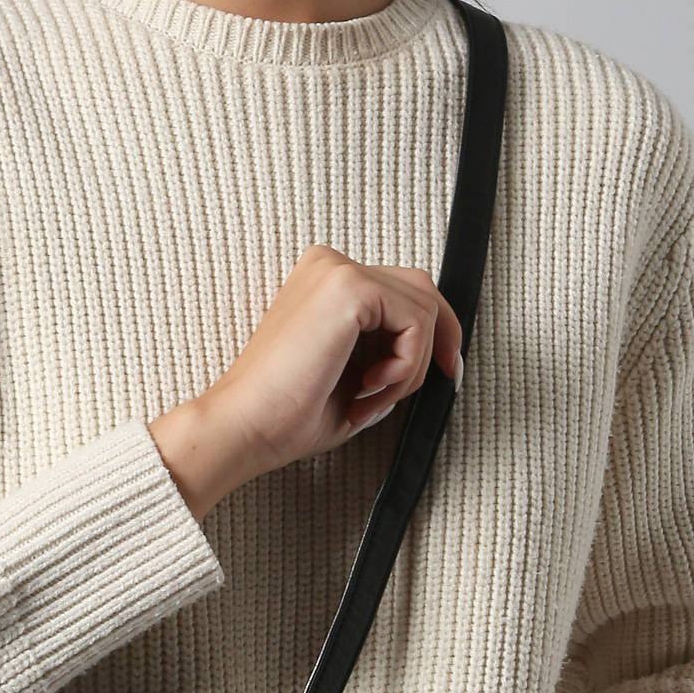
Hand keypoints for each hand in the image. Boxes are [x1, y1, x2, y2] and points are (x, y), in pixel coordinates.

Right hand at [149, 242, 462, 517]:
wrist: (245, 426)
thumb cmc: (286, 413)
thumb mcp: (354, 375)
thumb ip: (389, 352)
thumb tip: (440, 354)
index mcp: (324, 280)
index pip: (402, 289)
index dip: (435, 330)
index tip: (448, 370)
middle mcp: (330, 265)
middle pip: (420, 289)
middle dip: (435, 344)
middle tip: (422, 388)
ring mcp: (338, 270)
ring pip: (422, 309)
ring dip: (410, 369)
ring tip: (369, 400)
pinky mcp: (349, 287)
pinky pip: (415, 321)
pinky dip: (405, 365)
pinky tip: (367, 388)